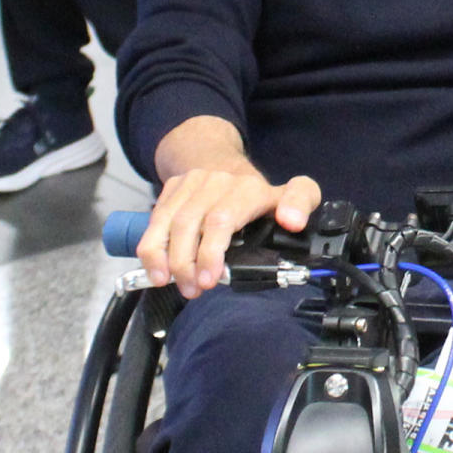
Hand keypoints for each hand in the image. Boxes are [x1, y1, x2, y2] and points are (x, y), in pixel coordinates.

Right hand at [136, 165, 322, 297]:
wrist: (224, 163)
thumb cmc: (259, 194)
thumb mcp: (295, 192)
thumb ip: (301, 202)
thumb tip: (292, 221)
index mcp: (248, 189)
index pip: (221, 221)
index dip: (212, 252)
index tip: (212, 278)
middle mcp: (218, 182)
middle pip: (190, 225)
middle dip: (187, 264)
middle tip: (193, 289)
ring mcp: (192, 183)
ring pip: (168, 222)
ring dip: (164, 258)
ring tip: (168, 282)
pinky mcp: (172, 186)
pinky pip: (155, 219)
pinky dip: (151, 247)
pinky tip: (156, 268)